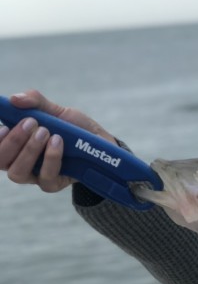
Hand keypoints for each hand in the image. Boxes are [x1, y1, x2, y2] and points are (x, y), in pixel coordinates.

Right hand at [0, 90, 115, 192]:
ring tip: (45, 132)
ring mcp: (35, 175)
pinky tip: (58, 142)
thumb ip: (36, 102)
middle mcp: (20, 162)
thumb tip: (14, 98)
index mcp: (16, 145)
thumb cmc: (74, 127)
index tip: (4, 126)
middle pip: (1, 161)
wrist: (102, 142)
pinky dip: (50, 158)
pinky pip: (45, 177)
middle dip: (12, 142)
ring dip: (29, 150)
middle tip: (30, 123)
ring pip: (17, 173)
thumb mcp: (57, 111)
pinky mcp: (53, 184)